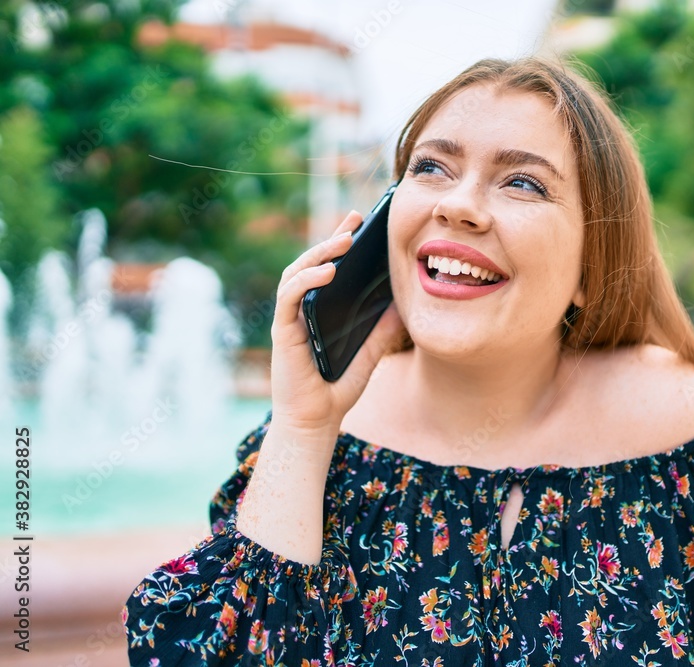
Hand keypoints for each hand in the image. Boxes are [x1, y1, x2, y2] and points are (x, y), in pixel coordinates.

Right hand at [268, 210, 405, 436]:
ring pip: (296, 272)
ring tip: (344, 240)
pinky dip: (306, 279)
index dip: (339, 242)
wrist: (315, 423)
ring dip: (318, 253)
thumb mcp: (370, 355)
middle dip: (331, 238)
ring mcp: (289, 319)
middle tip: (354, 220)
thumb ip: (383, 331)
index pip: (327, 268)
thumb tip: (404, 303)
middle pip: (311, 263)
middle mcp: (301, 310)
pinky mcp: (283, 331)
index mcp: (318, 311)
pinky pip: (290, 297)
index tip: (359, 221)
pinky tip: (327, 270)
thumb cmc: (336, 390)